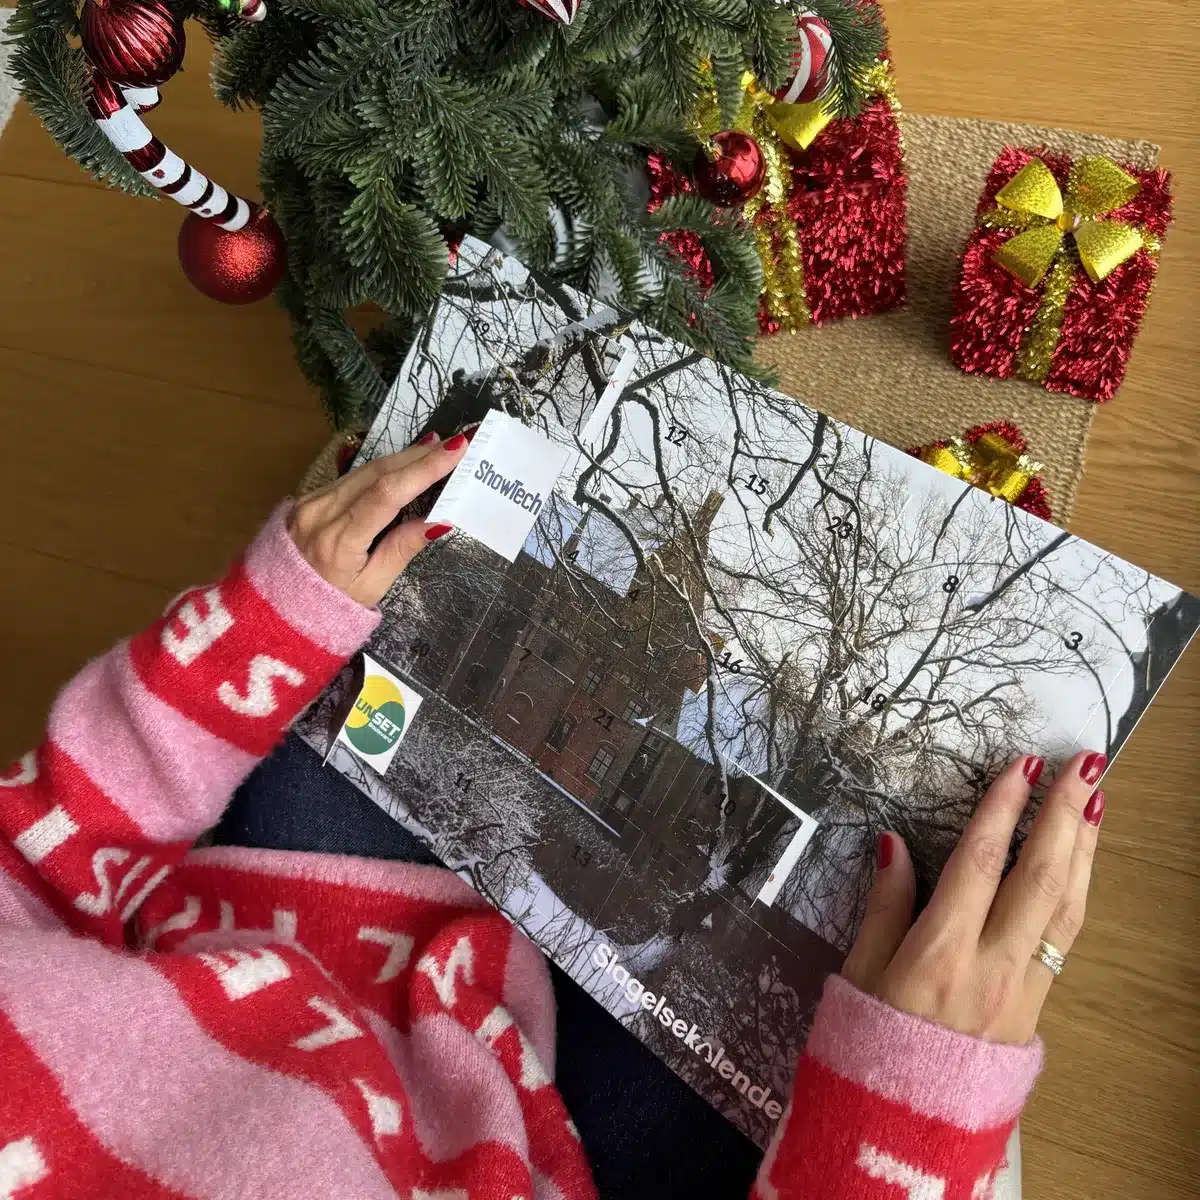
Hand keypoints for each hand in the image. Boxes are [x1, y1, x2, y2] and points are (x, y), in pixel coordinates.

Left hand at [287, 432, 466, 606]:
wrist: (278, 602)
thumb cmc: (332, 602)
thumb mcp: (371, 586)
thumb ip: (401, 550)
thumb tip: (438, 521)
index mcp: (338, 540)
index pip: (386, 494)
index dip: (422, 470)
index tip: (454, 451)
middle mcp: (321, 512)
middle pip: (377, 473)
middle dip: (419, 456)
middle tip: (455, 443)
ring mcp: (312, 501)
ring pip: (365, 470)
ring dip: (403, 457)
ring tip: (436, 447)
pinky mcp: (310, 497)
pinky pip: (352, 477)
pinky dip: (383, 467)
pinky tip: (404, 461)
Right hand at [842, 750, 1106, 1044]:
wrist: (904, 1132)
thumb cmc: (867, 1048)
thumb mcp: (858, 973)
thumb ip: (882, 906)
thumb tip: (893, 843)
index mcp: (937, 955)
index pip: (979, 863)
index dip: (1002, 809)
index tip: (1022, 765)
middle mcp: (990, 968)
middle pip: (1038, 877)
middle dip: (1064, 814)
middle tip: (1085, 764)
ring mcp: (1021, 991)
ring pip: (1064, 907)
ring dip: (1083, 848)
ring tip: (1096, 800)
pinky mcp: (1036, 1009)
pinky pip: (1064, 939)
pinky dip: (1077, 890)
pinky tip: (1080, 862)